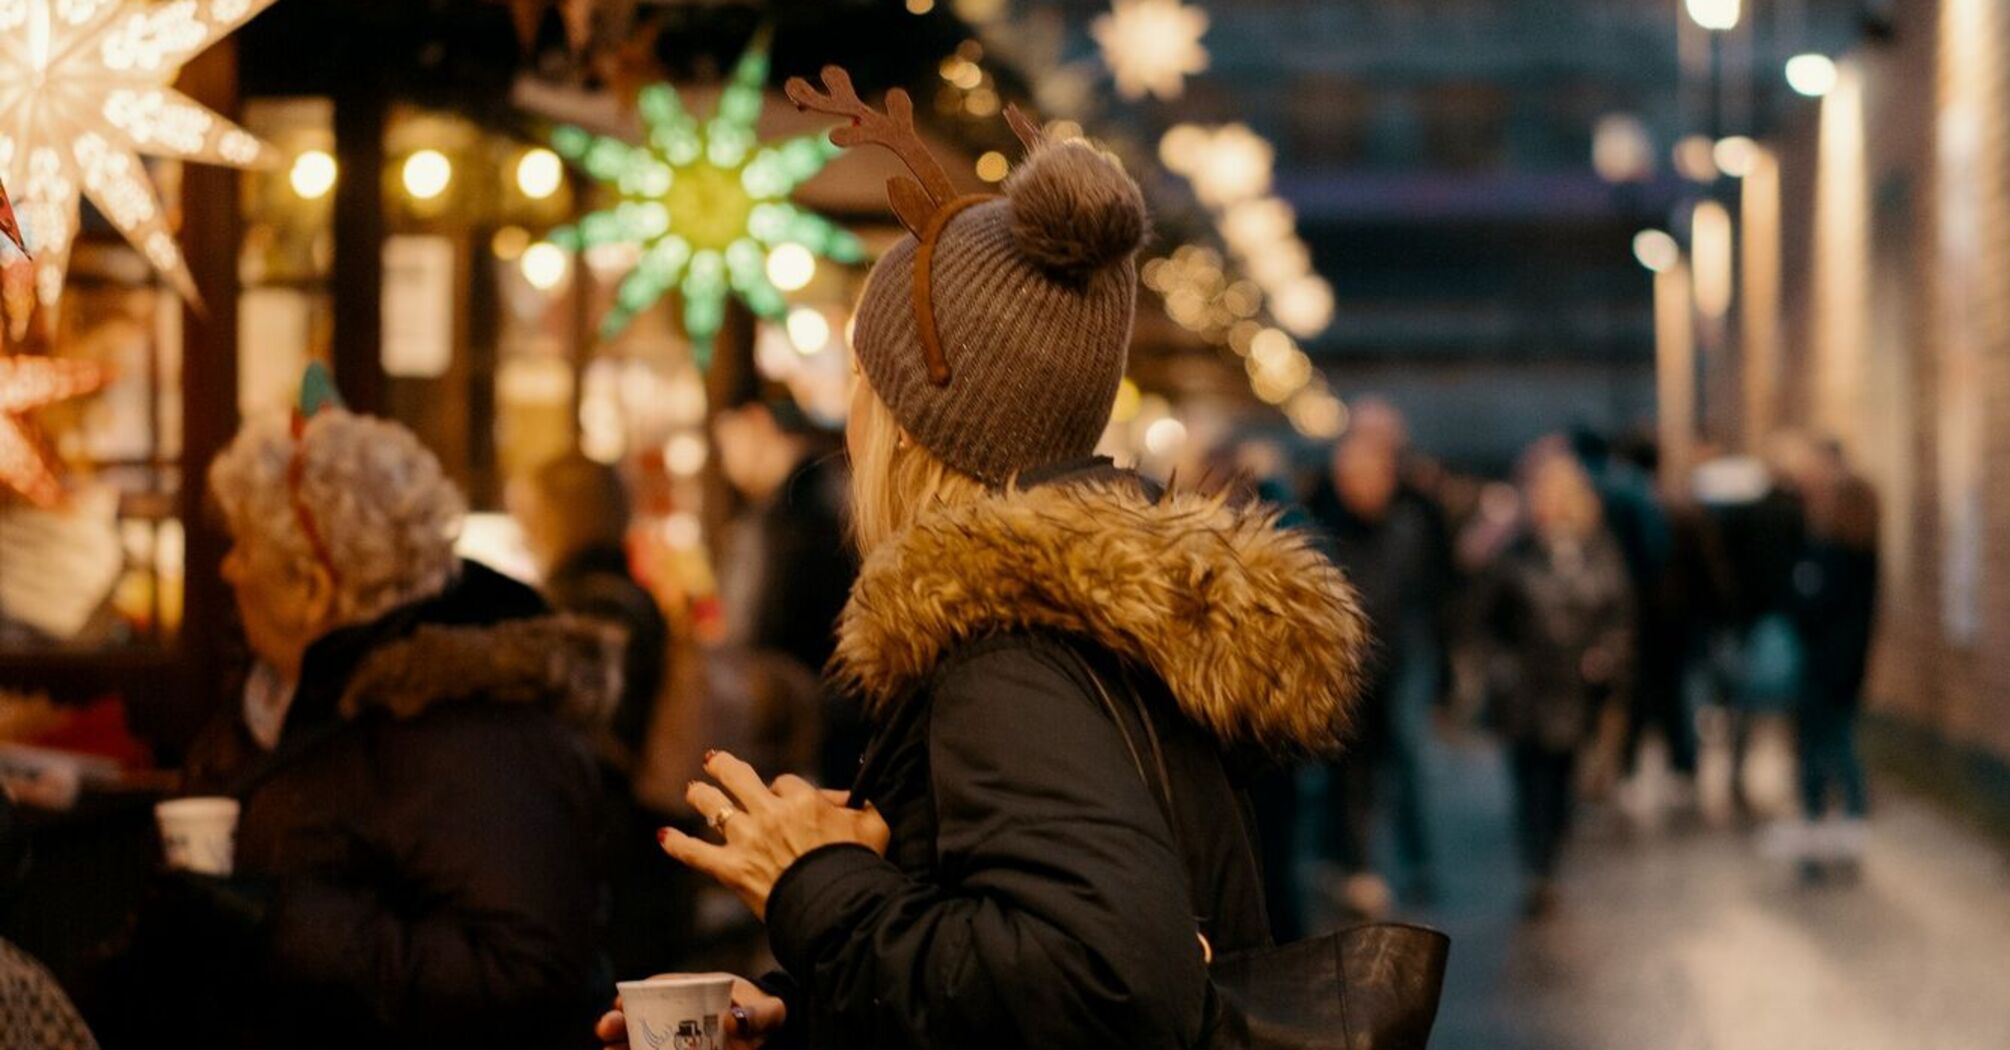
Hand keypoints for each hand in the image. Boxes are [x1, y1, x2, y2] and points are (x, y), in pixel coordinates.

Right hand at [595, 974, 784, 1049]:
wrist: (768, 1035)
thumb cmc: (766, 1017)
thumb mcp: (769, 1012)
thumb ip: (758, 1015)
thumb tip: (732, 1021)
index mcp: (695, 991)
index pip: (661, 988)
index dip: (637, 995)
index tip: (621, 1003)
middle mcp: (680, 1014)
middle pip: (644, 1015)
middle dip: (620, 1022)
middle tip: (605, 1028)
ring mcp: (678, 1037)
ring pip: (644, 1039)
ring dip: (624, 1043)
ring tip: (607, 1049)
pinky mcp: (684, 1049)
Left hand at [660, 751, 889, 919]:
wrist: (837, 907)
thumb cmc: (857, 867)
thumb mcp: (874, 826)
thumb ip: (864, 804)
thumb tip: (852, 798)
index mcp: (803, 799)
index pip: (785, 782)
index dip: (783, 789)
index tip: (784, 798)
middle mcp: (770, 813)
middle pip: (738, 777)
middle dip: (724, 767)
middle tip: (712, 761)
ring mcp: (747, 840)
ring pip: (713, 807)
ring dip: (700, 796)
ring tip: (692, 790)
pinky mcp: (732, 869)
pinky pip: (696, 854)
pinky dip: (677, 845)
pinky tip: (662, 836)